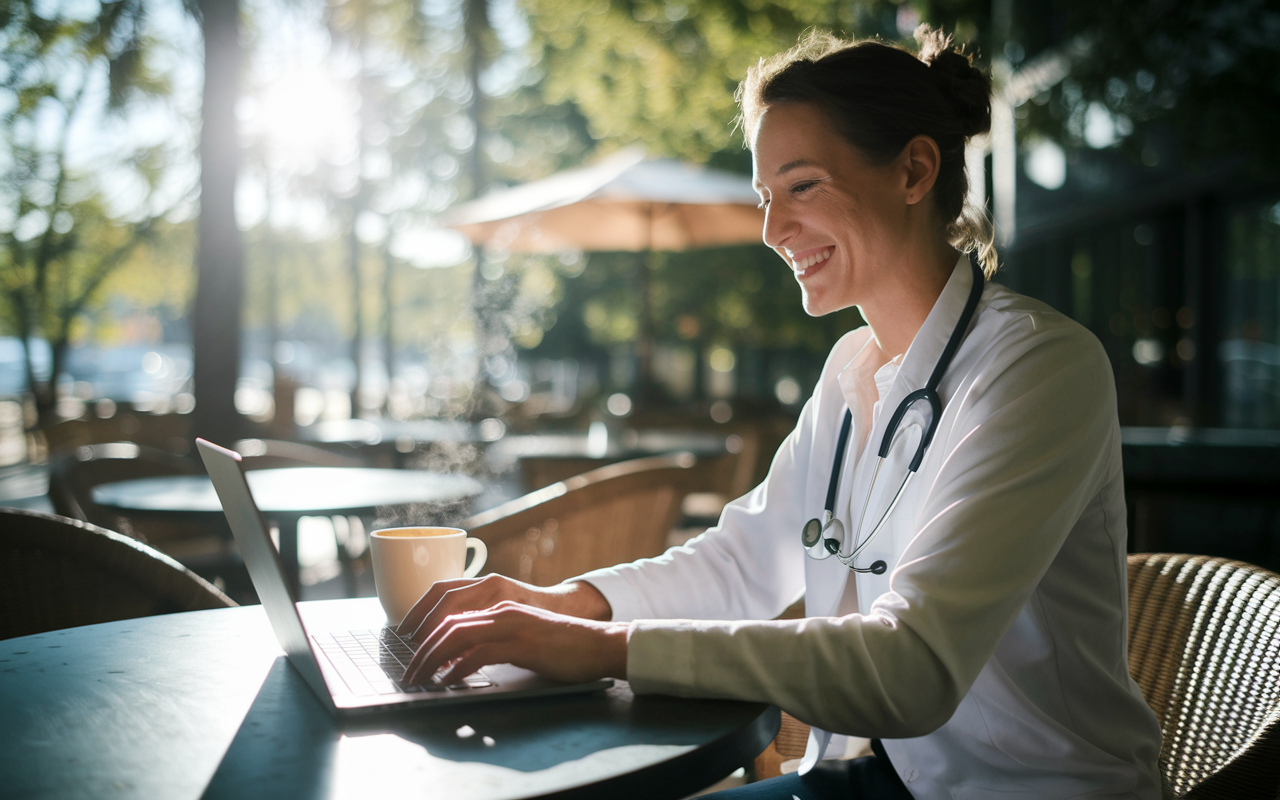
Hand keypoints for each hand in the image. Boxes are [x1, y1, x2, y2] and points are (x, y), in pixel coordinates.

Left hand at [400, 601, 627, 685]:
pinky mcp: (522, 643)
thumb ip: (495, 644)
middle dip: (421, 650)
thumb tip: (462, 663)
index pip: (451, 612)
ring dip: (432, 659)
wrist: (600, 643)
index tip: (411, 652)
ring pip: (457, 636)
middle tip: (408, 673)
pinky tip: (449, 682)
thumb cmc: (564, 647)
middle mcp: (501, 611)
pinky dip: (459, 668)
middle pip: (447, 624)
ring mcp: (511, 625)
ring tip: (420, 679)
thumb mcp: (523, 640)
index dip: (425, 630)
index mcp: (500, 608)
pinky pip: (480, 653)